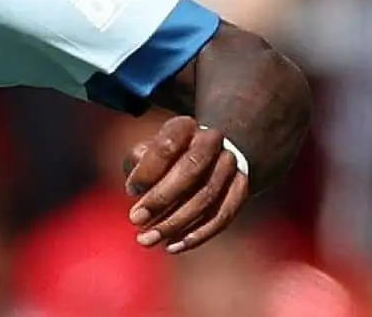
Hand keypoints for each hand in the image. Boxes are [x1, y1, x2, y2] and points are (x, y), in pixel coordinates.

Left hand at [121, 116, 248, 254]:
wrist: (209, 154)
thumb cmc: (165, 157)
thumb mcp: (147, 151)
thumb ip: (138, 163)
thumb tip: (138, 189)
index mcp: (184, 126)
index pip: (167, 145)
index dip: (147, 170)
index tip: (130, 190)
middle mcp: (212, 141)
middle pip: (191, 170)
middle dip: (161, 198)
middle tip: (135, 219)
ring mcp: (231, 164)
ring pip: (207, 197)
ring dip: (175, 223)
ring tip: (147, 239)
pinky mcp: (241, 188)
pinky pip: (223, 215)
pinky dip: (198, 234)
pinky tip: (172, 246)